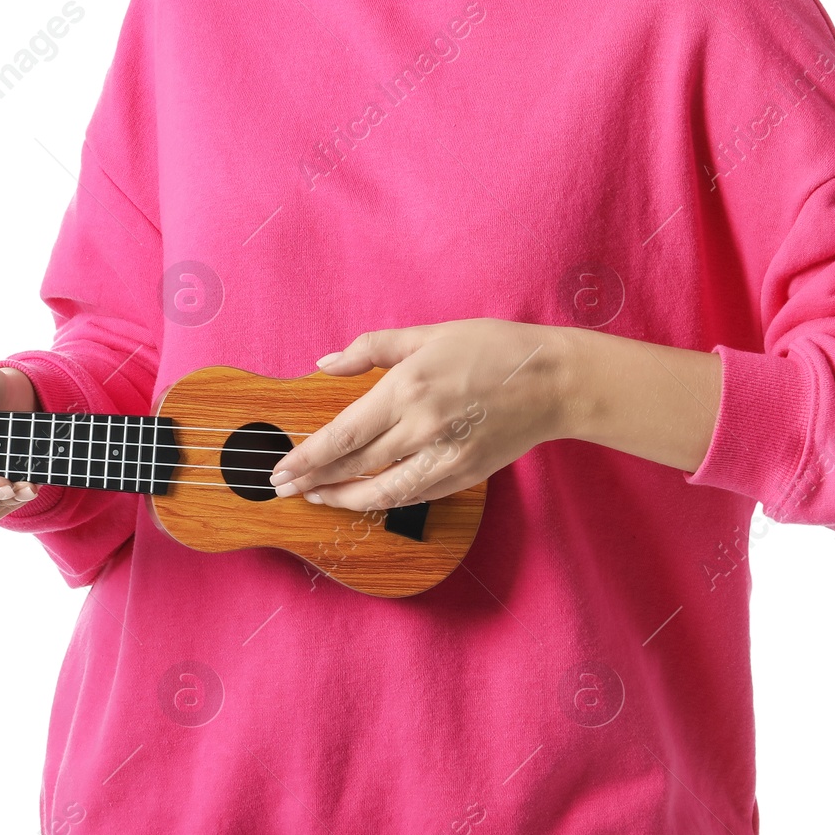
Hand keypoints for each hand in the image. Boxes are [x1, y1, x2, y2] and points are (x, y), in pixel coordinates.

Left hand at [266, 320, 570, 513]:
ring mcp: (444, 457)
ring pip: (381, 491)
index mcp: (407, 389)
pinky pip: (414, 495)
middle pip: (355, 466)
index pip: (343, 435)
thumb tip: (325, 364)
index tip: (281, 469)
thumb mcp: (428, 335)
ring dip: (344, 499)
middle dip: (314, 480)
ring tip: (318, 497)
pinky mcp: (463, 475)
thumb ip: (372, 349)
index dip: (308, 457)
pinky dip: (384, 499)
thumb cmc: (492, 348)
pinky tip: (366, 496)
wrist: (553, 381)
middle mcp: (421, 428)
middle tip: (283, 487)